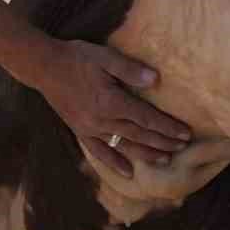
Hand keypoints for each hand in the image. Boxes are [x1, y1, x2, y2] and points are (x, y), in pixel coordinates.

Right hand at [34, 39, 191, 178]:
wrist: (45, 67)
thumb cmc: (77, 58)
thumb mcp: (105, 56)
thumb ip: (130, 69)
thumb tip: (155, 80)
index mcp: (111, 101)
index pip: (146, 118)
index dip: (167, 127)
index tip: (185, 133)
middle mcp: (102, 120)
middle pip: (139, 135)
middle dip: (162, 142)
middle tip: (183, 147)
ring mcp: (90, 129)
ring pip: (124, 146)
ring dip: (146, 154)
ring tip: (165, 159)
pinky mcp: (81, 131)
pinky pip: (100, 152)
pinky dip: (114, 164)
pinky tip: (127, 173)